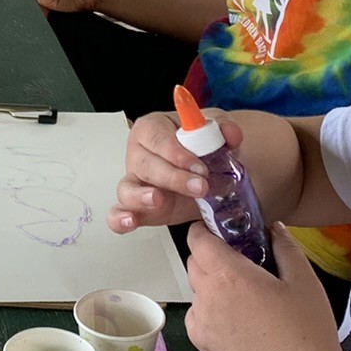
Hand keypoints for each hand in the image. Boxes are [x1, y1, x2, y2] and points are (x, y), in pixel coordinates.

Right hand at [108, 108, 220, 232]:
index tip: (200, 167)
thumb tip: (230, 134)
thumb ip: (225, 128)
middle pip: (146, 164)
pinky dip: (121, 219)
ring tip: (159, 200)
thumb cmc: (203, 146)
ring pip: (128, 188)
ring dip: (142, 196)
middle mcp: (139, 154)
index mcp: (152, 128)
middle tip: (201, 187)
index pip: (159, 138)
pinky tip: (131, 222)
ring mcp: (136, 182)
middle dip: (173, 178)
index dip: (178, 154)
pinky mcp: (138, 207)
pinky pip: (119, 213)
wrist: (208, 171)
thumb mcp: (216, 130)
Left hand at [183, 222, 342, 350]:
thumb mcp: (304, 279)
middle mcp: (207, 297)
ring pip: (195, 293)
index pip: (197, 240)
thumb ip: (285, 247)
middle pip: (194, 264)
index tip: (221, 232)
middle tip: (240, 263)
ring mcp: (202, 326)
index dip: (205, 231)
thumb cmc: (306, 329)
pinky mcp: (203, 349)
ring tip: (242, 296)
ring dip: (210, 286)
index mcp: (228, 275)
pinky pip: (197, 319)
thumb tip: (274, 228)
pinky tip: (236, 321)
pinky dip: (209, 313)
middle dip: (210, 257)